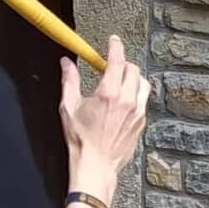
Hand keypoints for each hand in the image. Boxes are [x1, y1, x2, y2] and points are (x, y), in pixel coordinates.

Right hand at [59, 36, 149, 196]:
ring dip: (132, 78)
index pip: (117, 61)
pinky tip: (122, 101)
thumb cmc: (81, 140)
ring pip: (143, 84)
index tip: (113, 41)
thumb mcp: (69, 107)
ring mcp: (137, 113)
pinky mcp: (141, 123)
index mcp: (108, 94)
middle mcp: (127, 101)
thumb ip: (69, 81)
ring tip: (120, 82)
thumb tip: (66, 63)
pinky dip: (135, 95)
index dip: (115, 47)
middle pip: (133, 70)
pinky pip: (143, 101)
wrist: (95, 166)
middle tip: (111, 66)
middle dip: (123, 64)